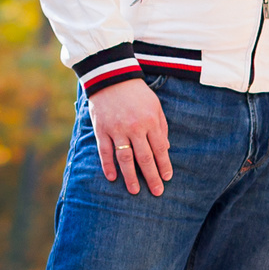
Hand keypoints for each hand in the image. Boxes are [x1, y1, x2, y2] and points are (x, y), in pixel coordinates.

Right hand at [89, 78, 172, 195]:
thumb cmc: (137, 92)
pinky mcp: (101, 129)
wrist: (111, 76)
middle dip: (152, 177)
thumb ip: (161, 127)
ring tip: (135, 191)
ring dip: (130, 177)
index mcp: (150, 121)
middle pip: (144, 158)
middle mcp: (134, 127)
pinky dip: (108, 165)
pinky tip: (112, 178)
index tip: (167, 178)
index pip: (159, 149)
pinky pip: (105, 151)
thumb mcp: (155, 105)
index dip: (164, 165)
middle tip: (157, 192)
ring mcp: (116, 130)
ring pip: (125, 159)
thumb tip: (166, 148)